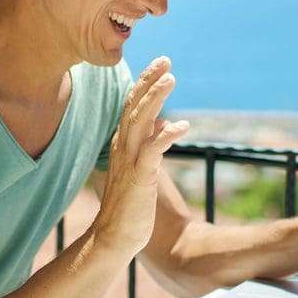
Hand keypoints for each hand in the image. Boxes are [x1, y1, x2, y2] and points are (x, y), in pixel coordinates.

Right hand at [91, 57, 189, 256]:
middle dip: (149, 81)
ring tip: (171, 79)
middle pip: (134, 106)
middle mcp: (123, 148)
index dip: (144, 83)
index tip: (159, 65)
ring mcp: (130, 162)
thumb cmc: (130, 205)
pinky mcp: (140, 179)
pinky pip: (152, 151)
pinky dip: (166, 136)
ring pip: (140, 122)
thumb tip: (161, 124)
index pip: (131, 105)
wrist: (115, 237)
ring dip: (155, 99)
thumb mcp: (142, 169)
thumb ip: (149, 145)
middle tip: (166, 60)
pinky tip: (182, 126)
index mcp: (123, 144)